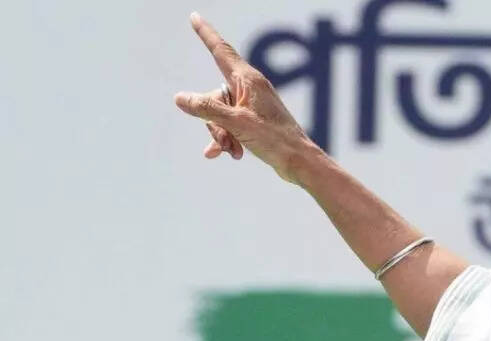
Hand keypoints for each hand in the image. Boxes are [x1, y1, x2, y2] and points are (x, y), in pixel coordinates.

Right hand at [173, 12, 316, 183]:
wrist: (300, 163)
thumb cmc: (274, 140)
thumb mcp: (236, 123)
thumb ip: (206, 109)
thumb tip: (180, 98)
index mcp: (249, 80)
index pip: (220, 50)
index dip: (206, 34)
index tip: (194, 17)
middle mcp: (251, 88)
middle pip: (214, 96)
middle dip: (213, 120)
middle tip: (226, 139)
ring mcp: (252, 105)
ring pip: (220, 114)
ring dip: (221, 134)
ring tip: (232, 150)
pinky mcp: (255, 121)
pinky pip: (230, 125)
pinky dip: (228, 139)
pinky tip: (228, 154)